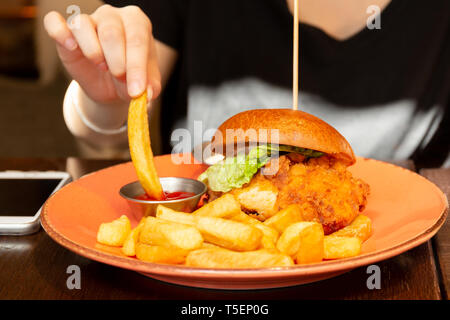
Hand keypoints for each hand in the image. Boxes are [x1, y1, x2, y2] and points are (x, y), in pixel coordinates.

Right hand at [44, 4, 160, 104]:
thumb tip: (147, 94)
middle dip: (118, 61)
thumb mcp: (144, 85)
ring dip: (93, 51)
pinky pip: (55, 22)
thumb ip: (150, 87)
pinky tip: (71, 47)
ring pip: (83, 25)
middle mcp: (112, 16)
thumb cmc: (130, 77)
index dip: (137, 67)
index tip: (137, 90)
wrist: (111, 84)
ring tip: (101, 66)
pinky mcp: (66, 31)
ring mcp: (88, 20)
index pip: (138, 39)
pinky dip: (59, 32)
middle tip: (120, 77)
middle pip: (112, 32)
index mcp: (137, 23)